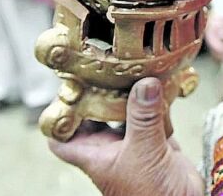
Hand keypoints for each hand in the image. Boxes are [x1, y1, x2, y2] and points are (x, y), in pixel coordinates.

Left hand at [49, 78, 203, 195]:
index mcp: (94, 155)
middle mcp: (110, 148)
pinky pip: (153, 115)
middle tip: (103, 67)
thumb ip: (143, 117)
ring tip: (133, 68)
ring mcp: (135, 144)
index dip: (60, 114)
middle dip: (98, 92)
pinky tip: (162, 82)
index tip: (67, 87)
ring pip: (125, 112)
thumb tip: (145, 83)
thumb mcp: (143, 152)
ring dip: (130, 93)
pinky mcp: (158, 142)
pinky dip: (157, 99)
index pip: (62, 136)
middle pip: (95, 115)